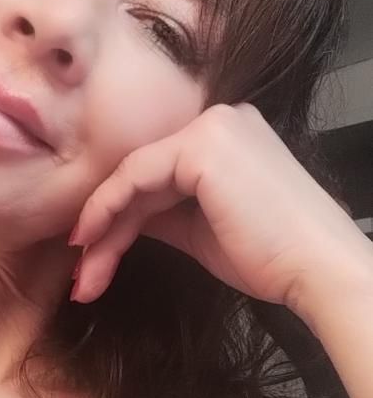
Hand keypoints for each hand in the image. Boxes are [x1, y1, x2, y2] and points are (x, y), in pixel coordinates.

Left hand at [69, 101, 370, 319]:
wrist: (315, 270)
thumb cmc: (273, 258)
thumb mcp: (203, 230)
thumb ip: (163, 214)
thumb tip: (120, 221)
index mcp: (227, 135)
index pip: (157, 173)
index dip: (117, 214)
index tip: (90, 254)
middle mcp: (220, 119)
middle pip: (141, 175)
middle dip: (105, 229)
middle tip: (82, 276)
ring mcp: (211, 127)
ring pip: (133, 179)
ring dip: (101, 231)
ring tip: (84, 278)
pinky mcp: (201, 145)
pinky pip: (136, 178)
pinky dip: (107, 211)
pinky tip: (90, 242)